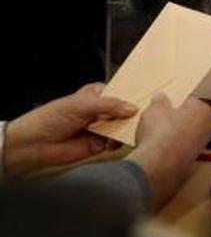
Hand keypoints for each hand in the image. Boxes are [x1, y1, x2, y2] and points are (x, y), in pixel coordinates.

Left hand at [2, 84, 136, 176]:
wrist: (34, 144)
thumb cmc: (52, 118)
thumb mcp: (82, 105)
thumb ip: (109, 105)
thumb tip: (133, 108)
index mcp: (97, 94)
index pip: (121, 91)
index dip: (133, 93)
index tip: (149, 94)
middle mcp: (101, 110)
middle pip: (124, 109)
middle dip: (133, 112)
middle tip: (148, 113)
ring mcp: (101, 127)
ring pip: (122, 125)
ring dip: (128, 127)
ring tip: (136, 128)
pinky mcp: (100, 144)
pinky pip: (116, 141)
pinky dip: (121, 141)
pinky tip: (121, 140)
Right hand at [125, 94, 210, 209]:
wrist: (158, 163)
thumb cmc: (161, 131)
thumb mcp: (155, 108)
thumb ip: (159, 100)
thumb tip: (160, 97)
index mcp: (204, 110)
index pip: (191, 102)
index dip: (176, 104)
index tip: (166, 107)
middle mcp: (208, 129)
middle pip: (190, 120)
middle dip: (176, 120)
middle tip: (160, 120)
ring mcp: (201, 146)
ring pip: (185, 136)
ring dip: (174, 135)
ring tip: (156, 135)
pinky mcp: (191, 161)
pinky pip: (179, 150)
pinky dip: (171, 149)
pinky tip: (158, 149)